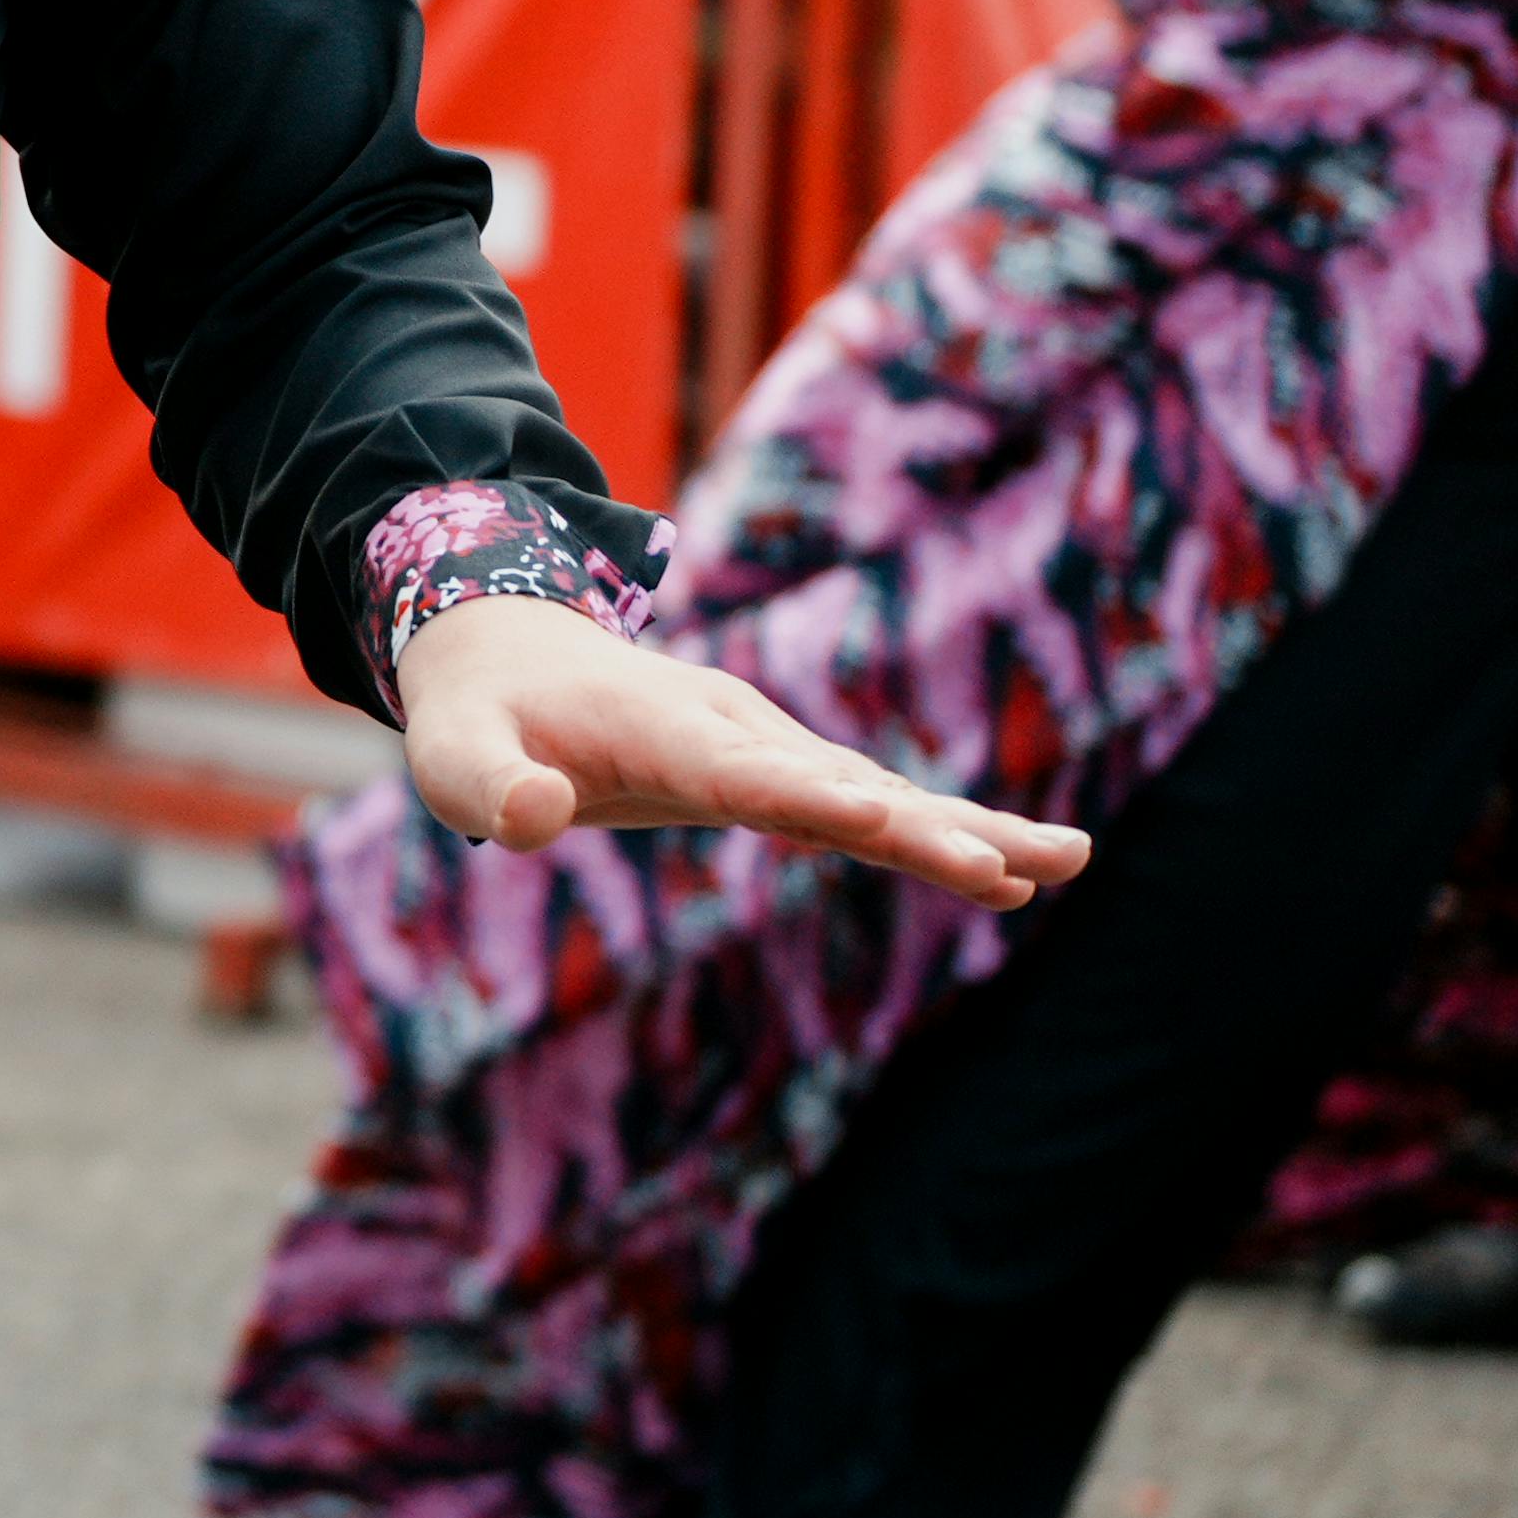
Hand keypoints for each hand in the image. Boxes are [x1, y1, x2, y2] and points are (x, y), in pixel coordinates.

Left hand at [394, 592, 1084, 910]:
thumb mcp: (450, 751)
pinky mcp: (775, 767)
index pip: (743, 774)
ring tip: (1068, 861)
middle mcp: (733, 731)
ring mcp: (764, 746)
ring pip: (878, 791)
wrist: (503, 648)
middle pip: (842, 785)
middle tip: (1022, 866)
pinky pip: (867, 803)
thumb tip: (535, 817)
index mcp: (661, 730)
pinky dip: (938, 831)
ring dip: (967, 827)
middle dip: (930, 827)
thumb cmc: (475, 715)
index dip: (807, 797)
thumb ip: (487, 787)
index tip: (881, 817)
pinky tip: (1010, 868)